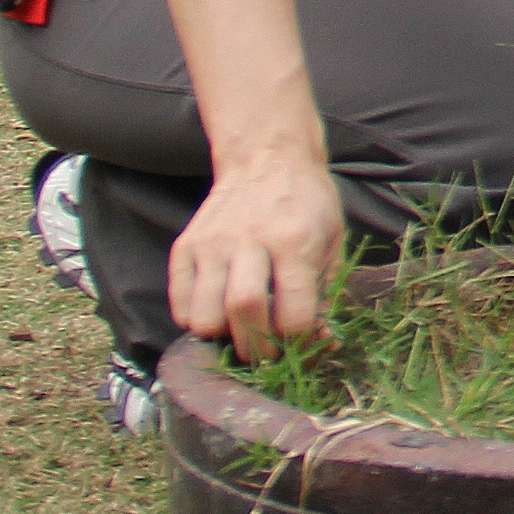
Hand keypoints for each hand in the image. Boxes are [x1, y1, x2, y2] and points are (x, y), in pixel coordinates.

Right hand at [173, 157, 344, 360]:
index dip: (299, 342)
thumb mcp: (333, 239)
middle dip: (258, 350)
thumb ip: (326, 290)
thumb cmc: (308, 204)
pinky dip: (195, 321)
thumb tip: (319, 343)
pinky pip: (180, 302)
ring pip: (204, 314)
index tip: (303, 347)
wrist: (268, 158)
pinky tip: (217, 313)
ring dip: (224, 337)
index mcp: (294, 240)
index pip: (293, 311)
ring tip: (240, 332)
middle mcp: (249, 240)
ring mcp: (211, 243)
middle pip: (243, 311)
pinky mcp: (185, 246)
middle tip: (269, 356)